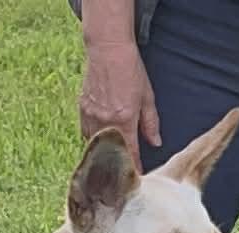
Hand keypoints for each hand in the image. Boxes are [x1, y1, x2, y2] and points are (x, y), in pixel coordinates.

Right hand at [79, 41, 160, 171]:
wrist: (108, 49)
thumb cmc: (130, 69)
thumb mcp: (147, 96)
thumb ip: (150, 123)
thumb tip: (155, 143)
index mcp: (125, 120)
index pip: (131, 153)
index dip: (135, 167)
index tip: (138, 177)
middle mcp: (106, 122)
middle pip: (112, 153)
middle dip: (118, 164)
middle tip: (123, 174)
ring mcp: (92, 117)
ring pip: (97, 146)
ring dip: (104, 154)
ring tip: (110, 161)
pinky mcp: (83, 110)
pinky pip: (86, 134)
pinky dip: (94, 139)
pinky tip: (100, 140)